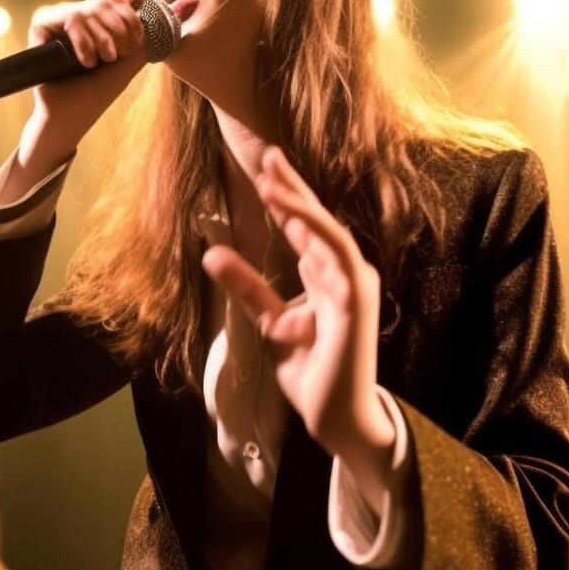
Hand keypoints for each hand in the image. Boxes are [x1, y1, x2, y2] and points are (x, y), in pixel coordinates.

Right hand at [0, 0, 151, 207]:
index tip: (136, 41)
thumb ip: (137, 25)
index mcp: (94, 21)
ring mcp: (57, 22)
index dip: (129, 15)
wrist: (71, 117)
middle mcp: (75, 18)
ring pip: (87, 9)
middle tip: (117, 55)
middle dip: (119, 27)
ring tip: (103, 60)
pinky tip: (86, 62)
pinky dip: (83, 41)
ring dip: (102, 37)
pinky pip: (69, 18)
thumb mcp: (128, 57)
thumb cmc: (98, 91)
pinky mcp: (40, 28)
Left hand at [201, 147, 394, 495]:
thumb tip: (211, 253)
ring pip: (327, 230)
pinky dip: (316, 230)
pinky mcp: (357, 299)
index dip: (285, 196)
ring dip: (300, 202)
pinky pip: (338, 254)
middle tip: (265, 154)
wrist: (333, 415)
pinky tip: (293, 213)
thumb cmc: (310, 370)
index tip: (262, 168)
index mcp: (326, 277)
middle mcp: (344, 274)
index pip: (304, 227)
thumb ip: (246, 287)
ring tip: (271, 177)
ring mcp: (355, 284)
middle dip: (291, 186)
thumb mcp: (268, 322)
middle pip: (316, 219)